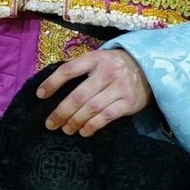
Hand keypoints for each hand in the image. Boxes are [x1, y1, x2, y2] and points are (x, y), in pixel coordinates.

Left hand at [36, 49, 151, 137]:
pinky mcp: (128, 102)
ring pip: (91, 108)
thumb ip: (82, 69)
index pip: (69, 70)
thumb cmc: (116, 65)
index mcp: (95, 58)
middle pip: (78, 95)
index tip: (40, 95)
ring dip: (75, 121)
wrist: (149, 68)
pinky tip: (83, 131)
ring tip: (65, 129)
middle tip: (50, 123)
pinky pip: (106, 117)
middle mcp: (106, 72)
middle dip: (62, 111)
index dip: (52, 82)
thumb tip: (55, 86)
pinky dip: (92, 126)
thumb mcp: (100, 59)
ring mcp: (119, 87)